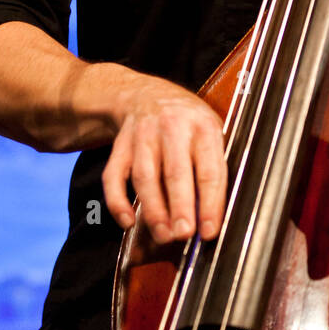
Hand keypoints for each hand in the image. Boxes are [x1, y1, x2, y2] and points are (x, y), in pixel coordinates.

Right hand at [102, 75, 226, 243]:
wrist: (146, 94)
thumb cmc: (186, 121)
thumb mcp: (210, 131)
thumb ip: (214, 166)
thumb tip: (215, 214)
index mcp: (202, 126)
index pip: (209, 169)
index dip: (210, 203)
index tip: (209, 230)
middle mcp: (171, 128)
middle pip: (175, 172)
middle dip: (180, 207)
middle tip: (184, 234)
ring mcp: (142, 136)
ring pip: (145, 177)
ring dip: (153, 209)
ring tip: (163, 235)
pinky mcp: (120, 146)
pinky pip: (113, 176)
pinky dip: (117, 201)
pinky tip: (127, 220)